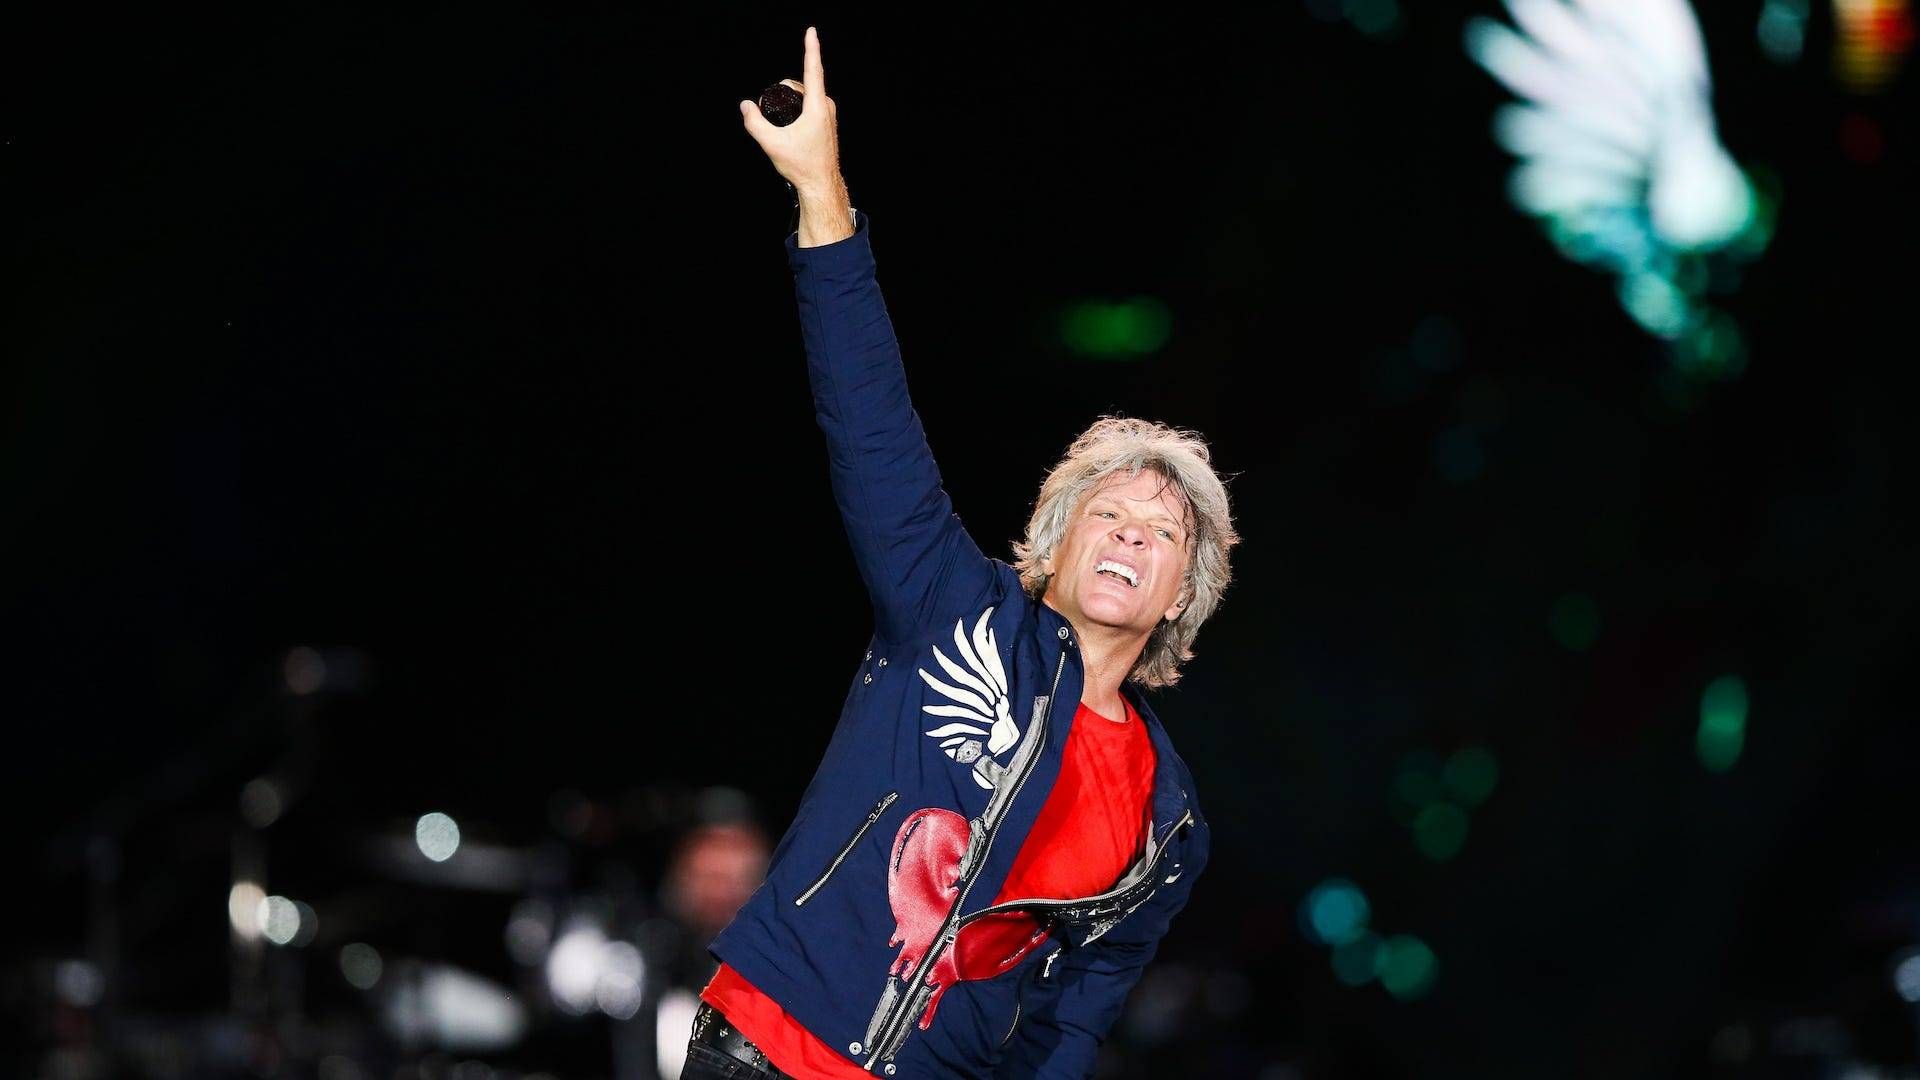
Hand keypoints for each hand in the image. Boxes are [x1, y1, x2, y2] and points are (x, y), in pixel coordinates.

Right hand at [739, 27, 841, 196]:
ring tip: (782, 126)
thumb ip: (755, 123)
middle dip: (781, 91)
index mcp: (817, 107)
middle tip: (771, 116)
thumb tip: (746, 105)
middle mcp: (826, 107)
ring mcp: (829, 114)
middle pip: (800, 83)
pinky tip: (790, 127)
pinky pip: (809, 104)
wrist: (820, 184)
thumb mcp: (772, 144)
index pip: (813, 70)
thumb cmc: (801, 166)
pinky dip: (795, 108)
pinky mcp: (827, 121)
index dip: (811, 48)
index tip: (811, 31)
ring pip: (803, 94)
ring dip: (788, 101)